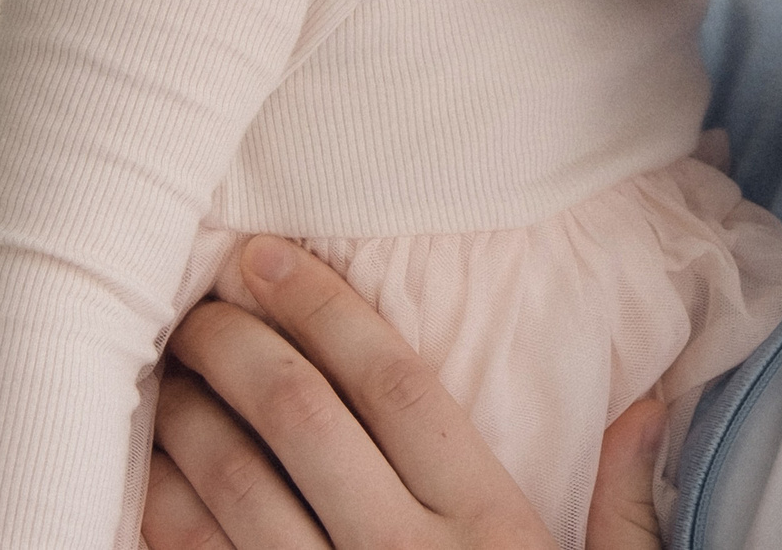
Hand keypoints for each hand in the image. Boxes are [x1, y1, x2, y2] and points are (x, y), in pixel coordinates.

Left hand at [143, 235, 665, 549]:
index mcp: (491, 530)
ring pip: (233, 497)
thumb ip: (624, 502)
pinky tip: (136, 486)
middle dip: (236, 347)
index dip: (324, 310)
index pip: (395, 386)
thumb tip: (644, 396)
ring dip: (182, 426)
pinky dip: (159, 527)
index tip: (266, 258)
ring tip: (157, 379)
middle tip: (196, 305)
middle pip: (300, 422)